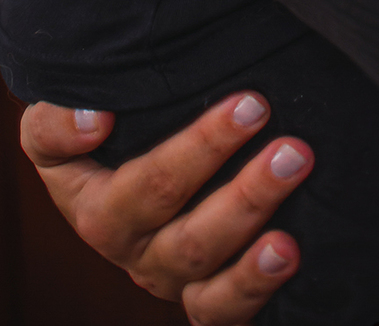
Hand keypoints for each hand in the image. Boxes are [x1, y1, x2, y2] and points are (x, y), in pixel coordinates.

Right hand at [21, 95, 311, 323]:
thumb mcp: (53, 126)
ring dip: (255, 222)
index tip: (248, 103)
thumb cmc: (95, 136)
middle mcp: (134, 250)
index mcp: (96, 209)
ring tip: (296, 177)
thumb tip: (93, 120)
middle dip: (244, 187)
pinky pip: (221, 309)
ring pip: (208, 266)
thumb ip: (55, 122)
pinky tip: (288, 253)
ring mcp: (169, 277)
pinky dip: (254, 285)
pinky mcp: (202, 297)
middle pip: (187, 233)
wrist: (116, 169)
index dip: (198, 148)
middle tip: (289, 140)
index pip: (145, 186)